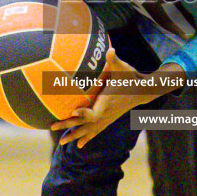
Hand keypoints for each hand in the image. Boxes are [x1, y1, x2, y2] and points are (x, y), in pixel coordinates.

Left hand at [51, 52, 182, 147]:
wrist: (142, 90)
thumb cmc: (130, 77)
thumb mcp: (123, 67)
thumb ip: (114, 59)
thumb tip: (111, 50)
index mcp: (107, 101)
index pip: (95, 112)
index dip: (84, 113)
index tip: (72, 111)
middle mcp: (107, 113)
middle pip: (86, 124)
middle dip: (70, 127)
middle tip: (53, 129)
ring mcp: (108, 118)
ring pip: (89, 130)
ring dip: (75, 135)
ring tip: (61, 142)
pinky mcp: (109, 119)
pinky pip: (96, 130)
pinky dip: (87, 138)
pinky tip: (79, 145)